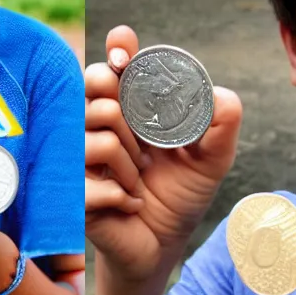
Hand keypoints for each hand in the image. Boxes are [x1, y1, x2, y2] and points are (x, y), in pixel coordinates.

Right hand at [87, 24, 242, 284]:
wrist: (162, 245)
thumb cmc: (179, 196)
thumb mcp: (213, 158)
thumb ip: (223, 121)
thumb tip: (217, 96)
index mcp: (127, 107)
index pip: (113, 63)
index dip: (118, 49)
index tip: (125, 54)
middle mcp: (97, 124)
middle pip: (95, 84)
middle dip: (127, 108)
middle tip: (145, 141)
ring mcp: (80, 156)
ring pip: (101, 136)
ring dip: (131, 164)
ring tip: (139, 179)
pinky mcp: (72, 193)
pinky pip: (94, 183)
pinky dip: (123, 197)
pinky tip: (130, 204)